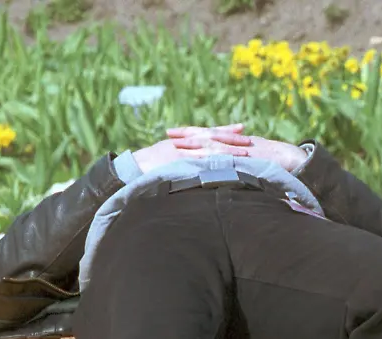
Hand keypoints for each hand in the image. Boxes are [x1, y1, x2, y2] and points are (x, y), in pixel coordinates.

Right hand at [132, 136, 249, 173]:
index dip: (225, 129)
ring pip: (209, 148)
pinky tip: (227, 164)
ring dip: (228, 150)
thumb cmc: (149, 165)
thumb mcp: (169, 154)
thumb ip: (186, 154)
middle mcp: (184, 142)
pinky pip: (198, 161)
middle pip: (212, 137)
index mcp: (183, 139)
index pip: (208, 132)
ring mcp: (182, 152)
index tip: (242, 128)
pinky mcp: (178, 161)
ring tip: (245, 153)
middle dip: (231, 138)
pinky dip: (213, 161)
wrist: (132, 167)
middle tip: (249, 139)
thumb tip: (202, 159)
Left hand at [169, 127, 308, 172]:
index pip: (213, 136)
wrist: (300, 161)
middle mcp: (238, 143)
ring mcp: (242, 149)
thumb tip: (232, 169)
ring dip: (195, 144)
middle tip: (169, 133)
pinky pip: (227, 157)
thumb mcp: (259, 163)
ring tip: (176, 144)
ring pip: (215, 144)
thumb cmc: (283, 165)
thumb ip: (244, 163)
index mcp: (239, 143)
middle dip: (188, 135)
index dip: (195, 133)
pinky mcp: (247, 157)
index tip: (177, 133)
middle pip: (209, 136)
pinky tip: (198, 159)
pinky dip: (212, 157)